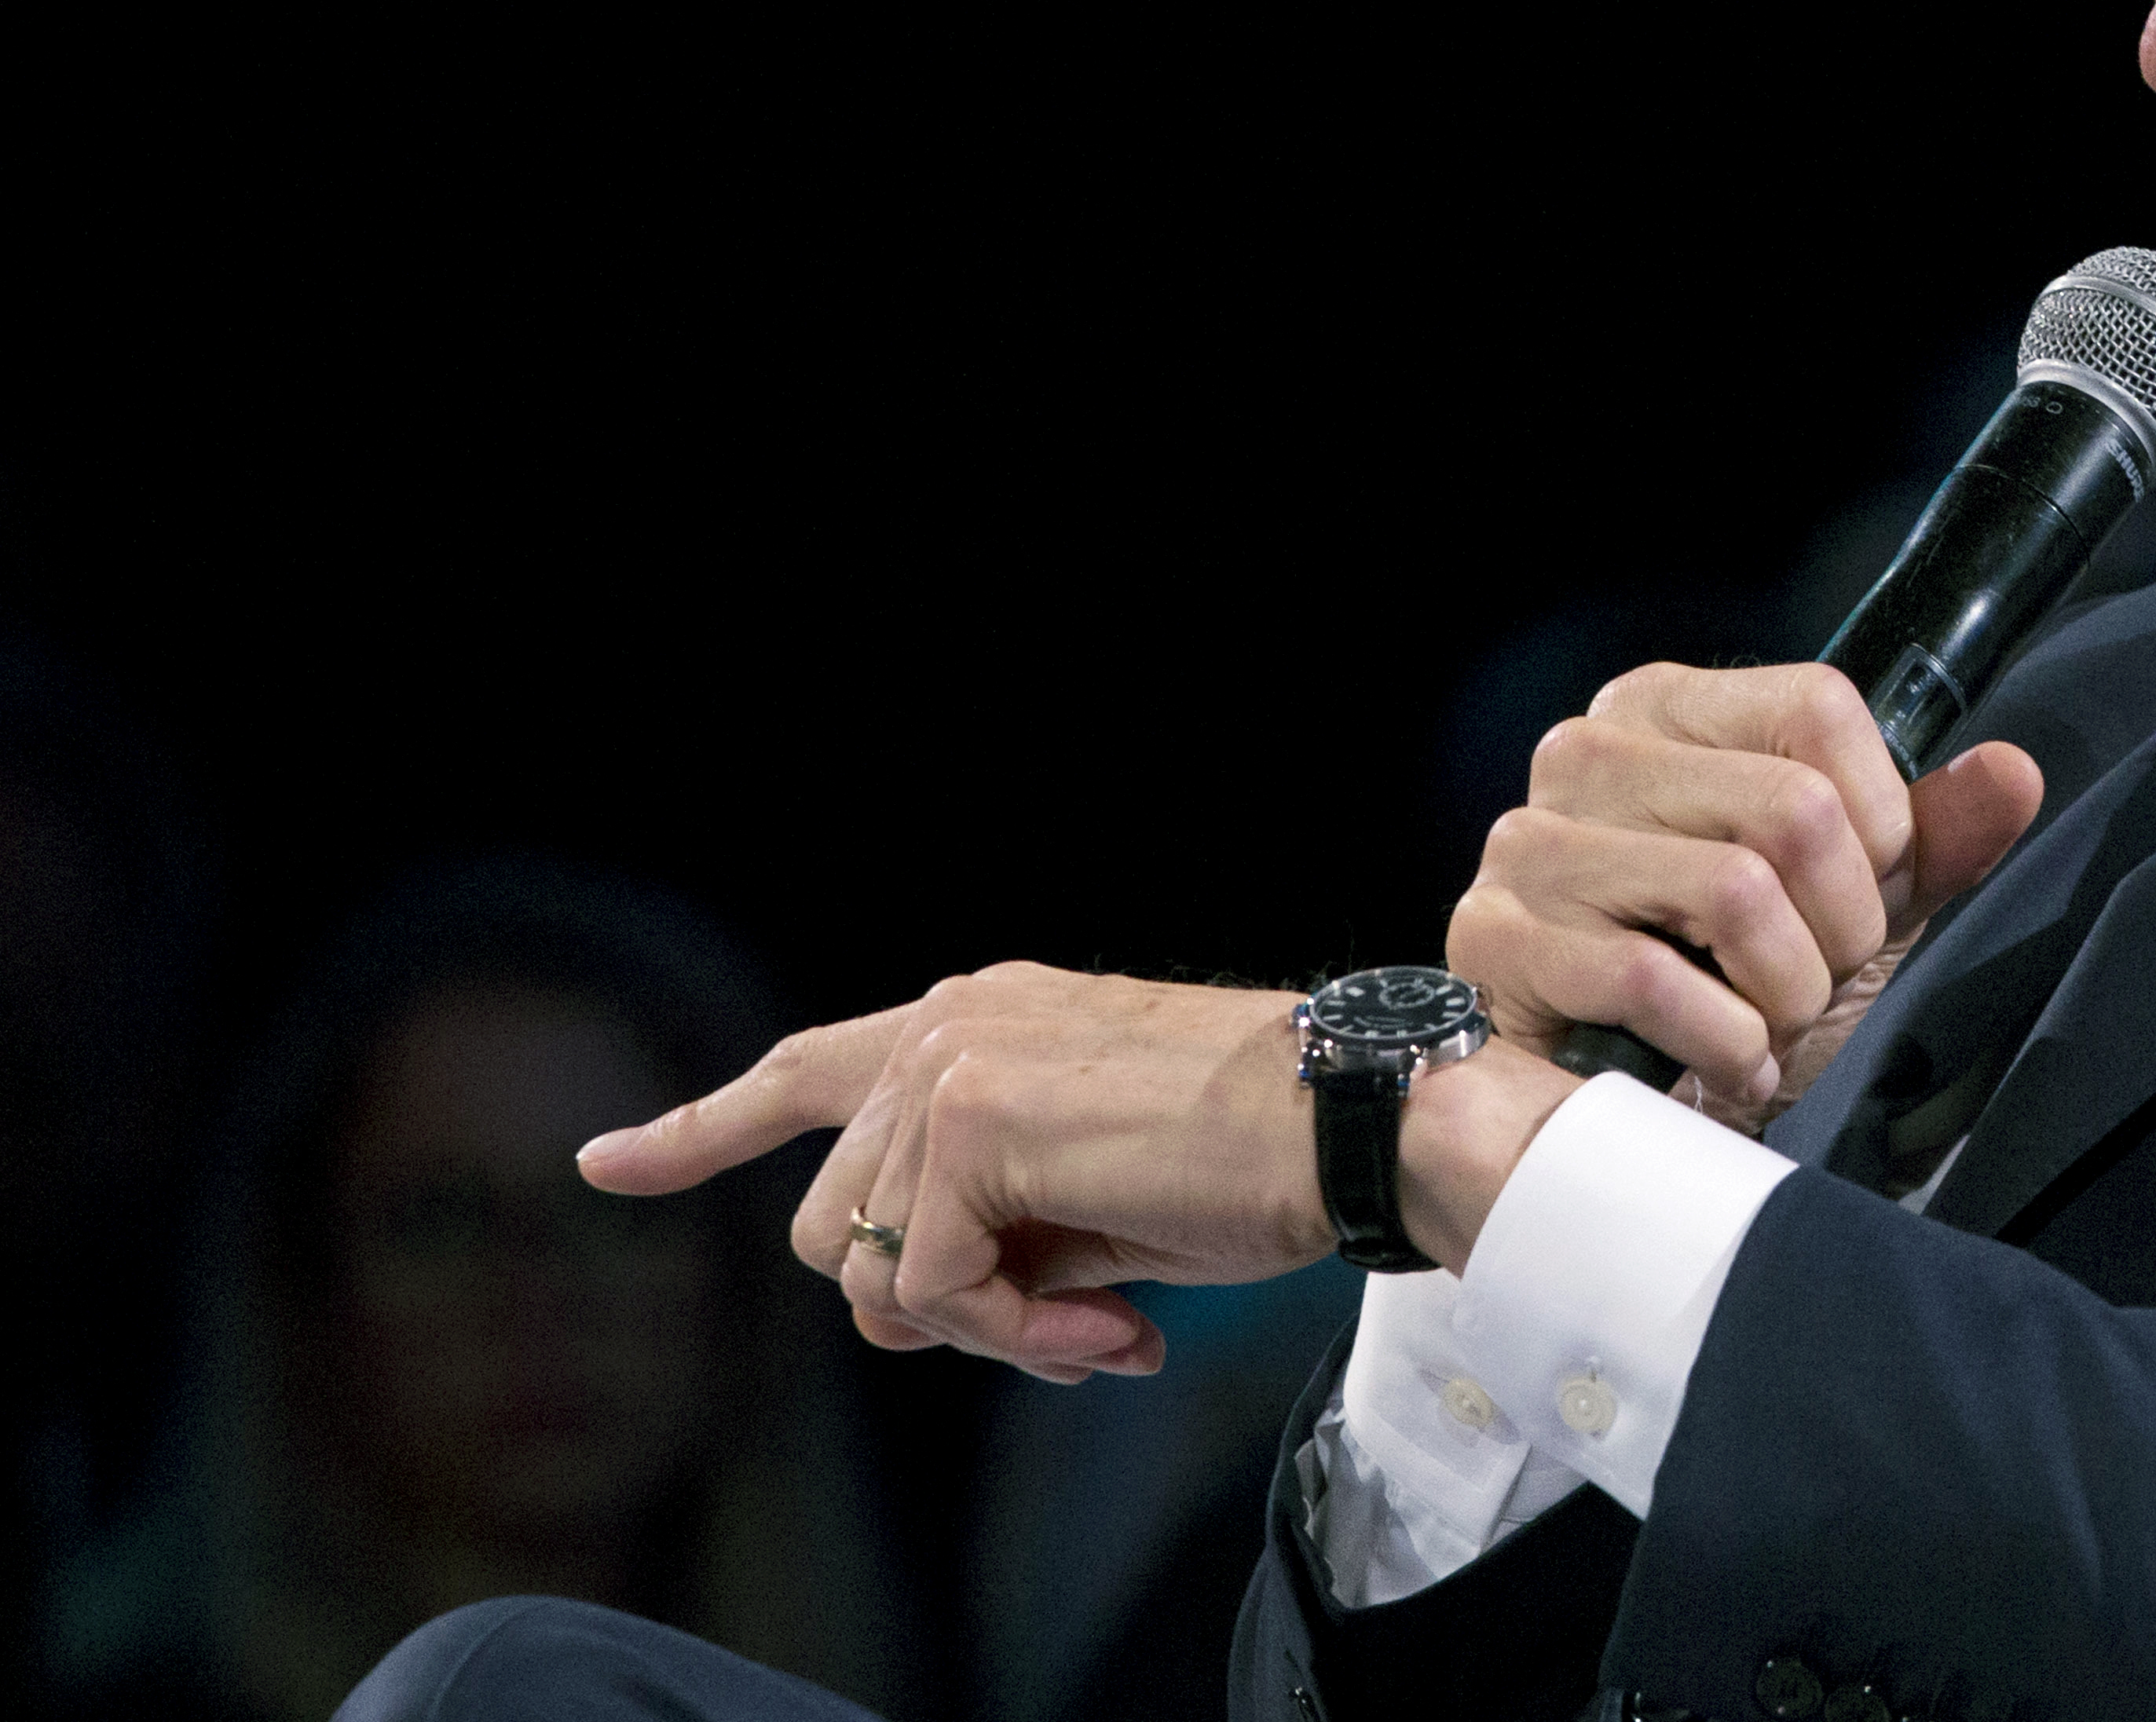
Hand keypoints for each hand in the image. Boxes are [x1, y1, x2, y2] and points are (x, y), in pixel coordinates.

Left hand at [572, 962, 1569, 1377]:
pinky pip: (935, 1292)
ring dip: (984, 1330)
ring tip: (1102, 1323)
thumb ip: (988, 1215)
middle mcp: (948, 1026)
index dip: (699, 1132)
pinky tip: (1115, 1325)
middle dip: (941, 1309)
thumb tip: (923, 1301)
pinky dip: (1019, 1338)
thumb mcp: (1089, 1188)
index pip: (806, 1071)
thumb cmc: (1249, 1159)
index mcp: (981, 1020)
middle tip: (1074, 1330)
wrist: (1346, 1124)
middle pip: (838, 1229)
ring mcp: (950, 1067)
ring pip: (873, 1274)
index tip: (605, 1167)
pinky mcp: (968, 1124)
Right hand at [1448, 660, 2043, 1106]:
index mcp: (1669, 710)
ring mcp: (1530, 841)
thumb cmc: (1717, 987)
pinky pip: (1654, 980)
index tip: (1860, 893)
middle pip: (1793, 808)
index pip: (1819, 707)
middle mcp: (1589, 752)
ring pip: (1735, 892)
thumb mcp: (1842, 907)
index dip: (1878, 821)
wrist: (1593, 1107)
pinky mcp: (1496, 937)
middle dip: (1837, 929)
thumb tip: (2014, 773)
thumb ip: (1927, 838)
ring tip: (1764, 1022)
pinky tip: (1722, 1063)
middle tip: (1810, 980)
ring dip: (1782, 994)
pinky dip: (1721, 1044)